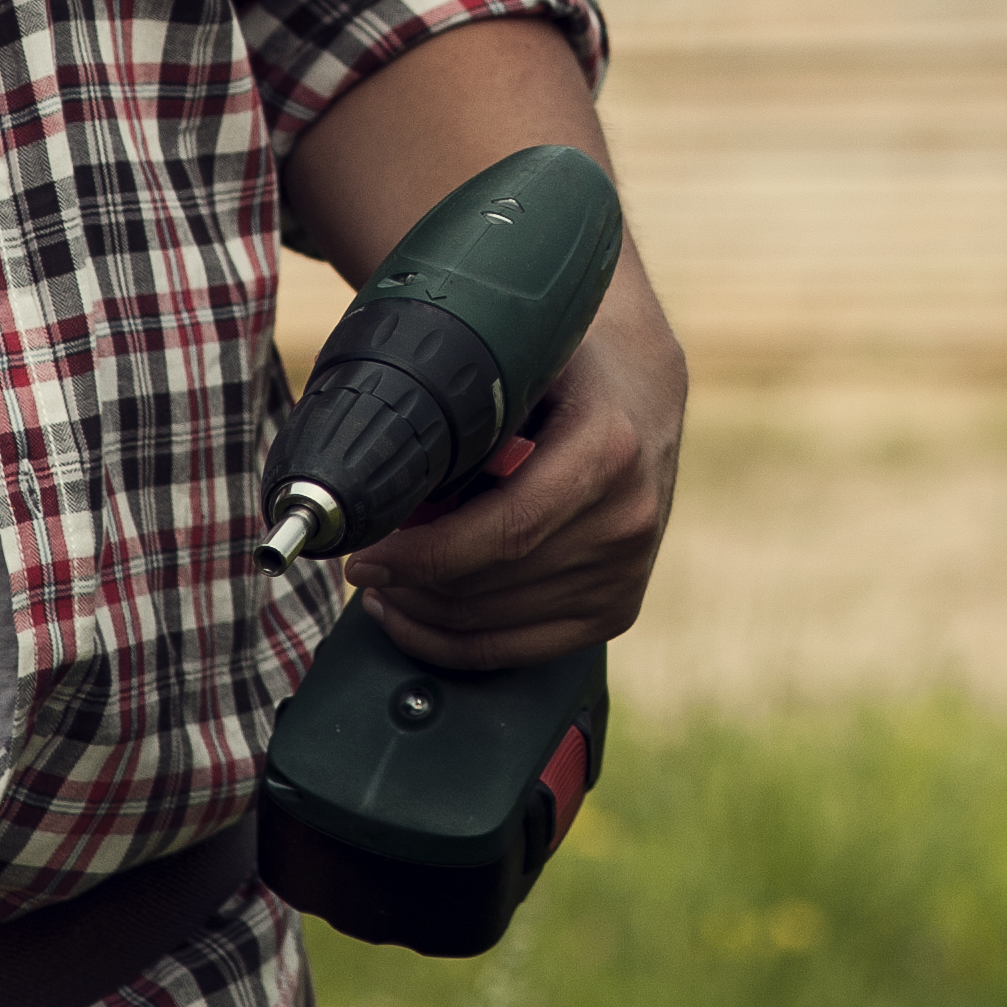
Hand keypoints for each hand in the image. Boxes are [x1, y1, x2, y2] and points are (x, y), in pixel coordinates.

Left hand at [332, 277, 686, 672]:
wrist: (643, 388)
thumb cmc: (572, 366)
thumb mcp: (530, 356)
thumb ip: (473, 402)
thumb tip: (390, 461)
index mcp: (607, 452)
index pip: (506, 531)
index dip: (427, 556)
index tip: (367, 556)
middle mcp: (627, 520)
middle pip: (491, 585)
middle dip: (411, 583)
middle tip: (362, 564)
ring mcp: (626, 572)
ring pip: (495, 624)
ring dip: (424, 614)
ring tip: (383, 584)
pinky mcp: (618, 607)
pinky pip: (520, 650)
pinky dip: (457, 644)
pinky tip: (417, 617)